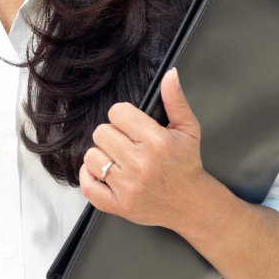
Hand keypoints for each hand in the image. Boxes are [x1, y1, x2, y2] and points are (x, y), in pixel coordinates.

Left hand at [78, 68, 217, 230]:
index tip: (132, 126)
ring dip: (102, 156)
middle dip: (113, 135)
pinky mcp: (118, 205)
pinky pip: (87, 185)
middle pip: (101, 132)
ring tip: (119, 160)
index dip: (123, 117)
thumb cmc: (186, 164)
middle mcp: (140, 163)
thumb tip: (170, 74)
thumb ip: (175, 100)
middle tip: (127, 144)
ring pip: (92, 156)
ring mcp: (128, 186)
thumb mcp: (188, 129)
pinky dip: (90, 177)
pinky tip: (104, 173)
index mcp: (156, 141)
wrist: (191, 204)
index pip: (117, 113)